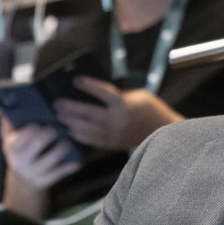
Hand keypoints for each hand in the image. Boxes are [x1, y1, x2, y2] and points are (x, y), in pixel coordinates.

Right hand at [0, 117, 79, 188]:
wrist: (23, 183)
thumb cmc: (20, 155)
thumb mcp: (11, 142)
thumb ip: (9, 126)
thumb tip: (5, 108)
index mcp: (10, 148)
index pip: (21, 135)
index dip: (34, 128)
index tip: (41, 125)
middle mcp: (20, 161)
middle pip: (38, 143)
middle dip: (50, 134)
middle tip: (57, 130)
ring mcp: (33, 172)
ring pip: (52, 158)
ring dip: (63, 148)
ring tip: (68, 142)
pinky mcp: (44, 181)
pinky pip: (61, 172)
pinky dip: (71, 165)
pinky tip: (78, 160)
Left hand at [54, 77, 183, 150]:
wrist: (165, 132)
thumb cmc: (152, 110)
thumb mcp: (140, 95)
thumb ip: (120, 95)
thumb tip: (98, 94)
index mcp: (124, 104)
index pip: (102, 92)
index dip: (88, 85)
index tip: (76, 80)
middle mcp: (117, 119)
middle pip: (88, 113)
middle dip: (71, 108)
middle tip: (58, 103)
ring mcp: (115, 133)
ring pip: (87, 128)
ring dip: (72, 122)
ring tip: (61, 117)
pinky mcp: (114, 143)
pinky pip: (93, 140)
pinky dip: (81, 136)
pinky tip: (72, 132)